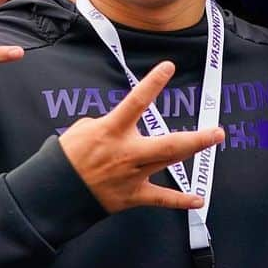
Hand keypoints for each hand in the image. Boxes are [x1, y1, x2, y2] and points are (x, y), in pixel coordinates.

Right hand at [58, 61, 223, 213]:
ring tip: (214, 140)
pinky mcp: (131, 196)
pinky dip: (180, 200)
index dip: (153, 84)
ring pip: (169, 162)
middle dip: (196, 138)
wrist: (50, 195)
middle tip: (217, 131)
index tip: (169, 67)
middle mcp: (127, 153)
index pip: (136, 102)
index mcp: (112, 131)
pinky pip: (160, 198)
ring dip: (193, 150)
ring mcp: (132, 176)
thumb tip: (123, 125)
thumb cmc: (66, 157)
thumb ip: (108, 123)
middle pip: (169, 144)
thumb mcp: (82, 130)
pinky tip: (198, 199)